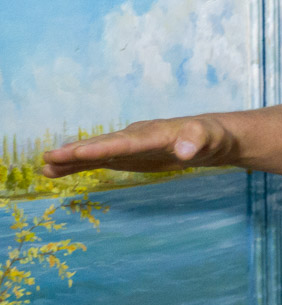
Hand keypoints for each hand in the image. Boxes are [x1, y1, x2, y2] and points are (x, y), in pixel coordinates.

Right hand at [41, 117, 234, 177]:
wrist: (213, 137)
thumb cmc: (213, 137)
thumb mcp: (211, 139)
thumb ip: (198, 141)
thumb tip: (187, 150)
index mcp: (154, 133)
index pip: (124, 142)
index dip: (100, 147)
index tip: (75, 153)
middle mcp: (137, 136)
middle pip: (104, 144)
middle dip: (77, 152)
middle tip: (48, 158)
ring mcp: (131, 145)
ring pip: (97, 151)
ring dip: (72, 159)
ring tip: (45, 166)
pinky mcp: (130, 155)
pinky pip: (101, 159)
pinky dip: (80, 164)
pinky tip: (58, 170)